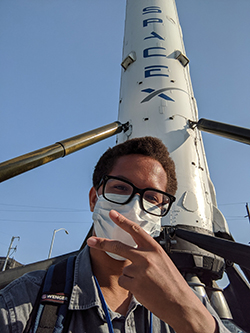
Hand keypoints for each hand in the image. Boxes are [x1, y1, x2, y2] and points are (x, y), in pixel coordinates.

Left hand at [87, 210, 217, 332]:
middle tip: (91, 240)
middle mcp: (146, 257)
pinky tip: (143, 289)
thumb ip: (148, 253)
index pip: (135, 230)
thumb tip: (132, 250)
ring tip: (147, 283)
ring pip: (124, 270)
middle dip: (102, 243)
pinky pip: (123, 281)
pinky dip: (130, 286)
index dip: (122, 221)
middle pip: (119, 247)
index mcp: (155, 248)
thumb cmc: (172, 283)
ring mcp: (140, 270)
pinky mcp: (134, 284)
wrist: (180, 303)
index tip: (112, 214)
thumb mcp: (163, 260)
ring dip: (130, 277)